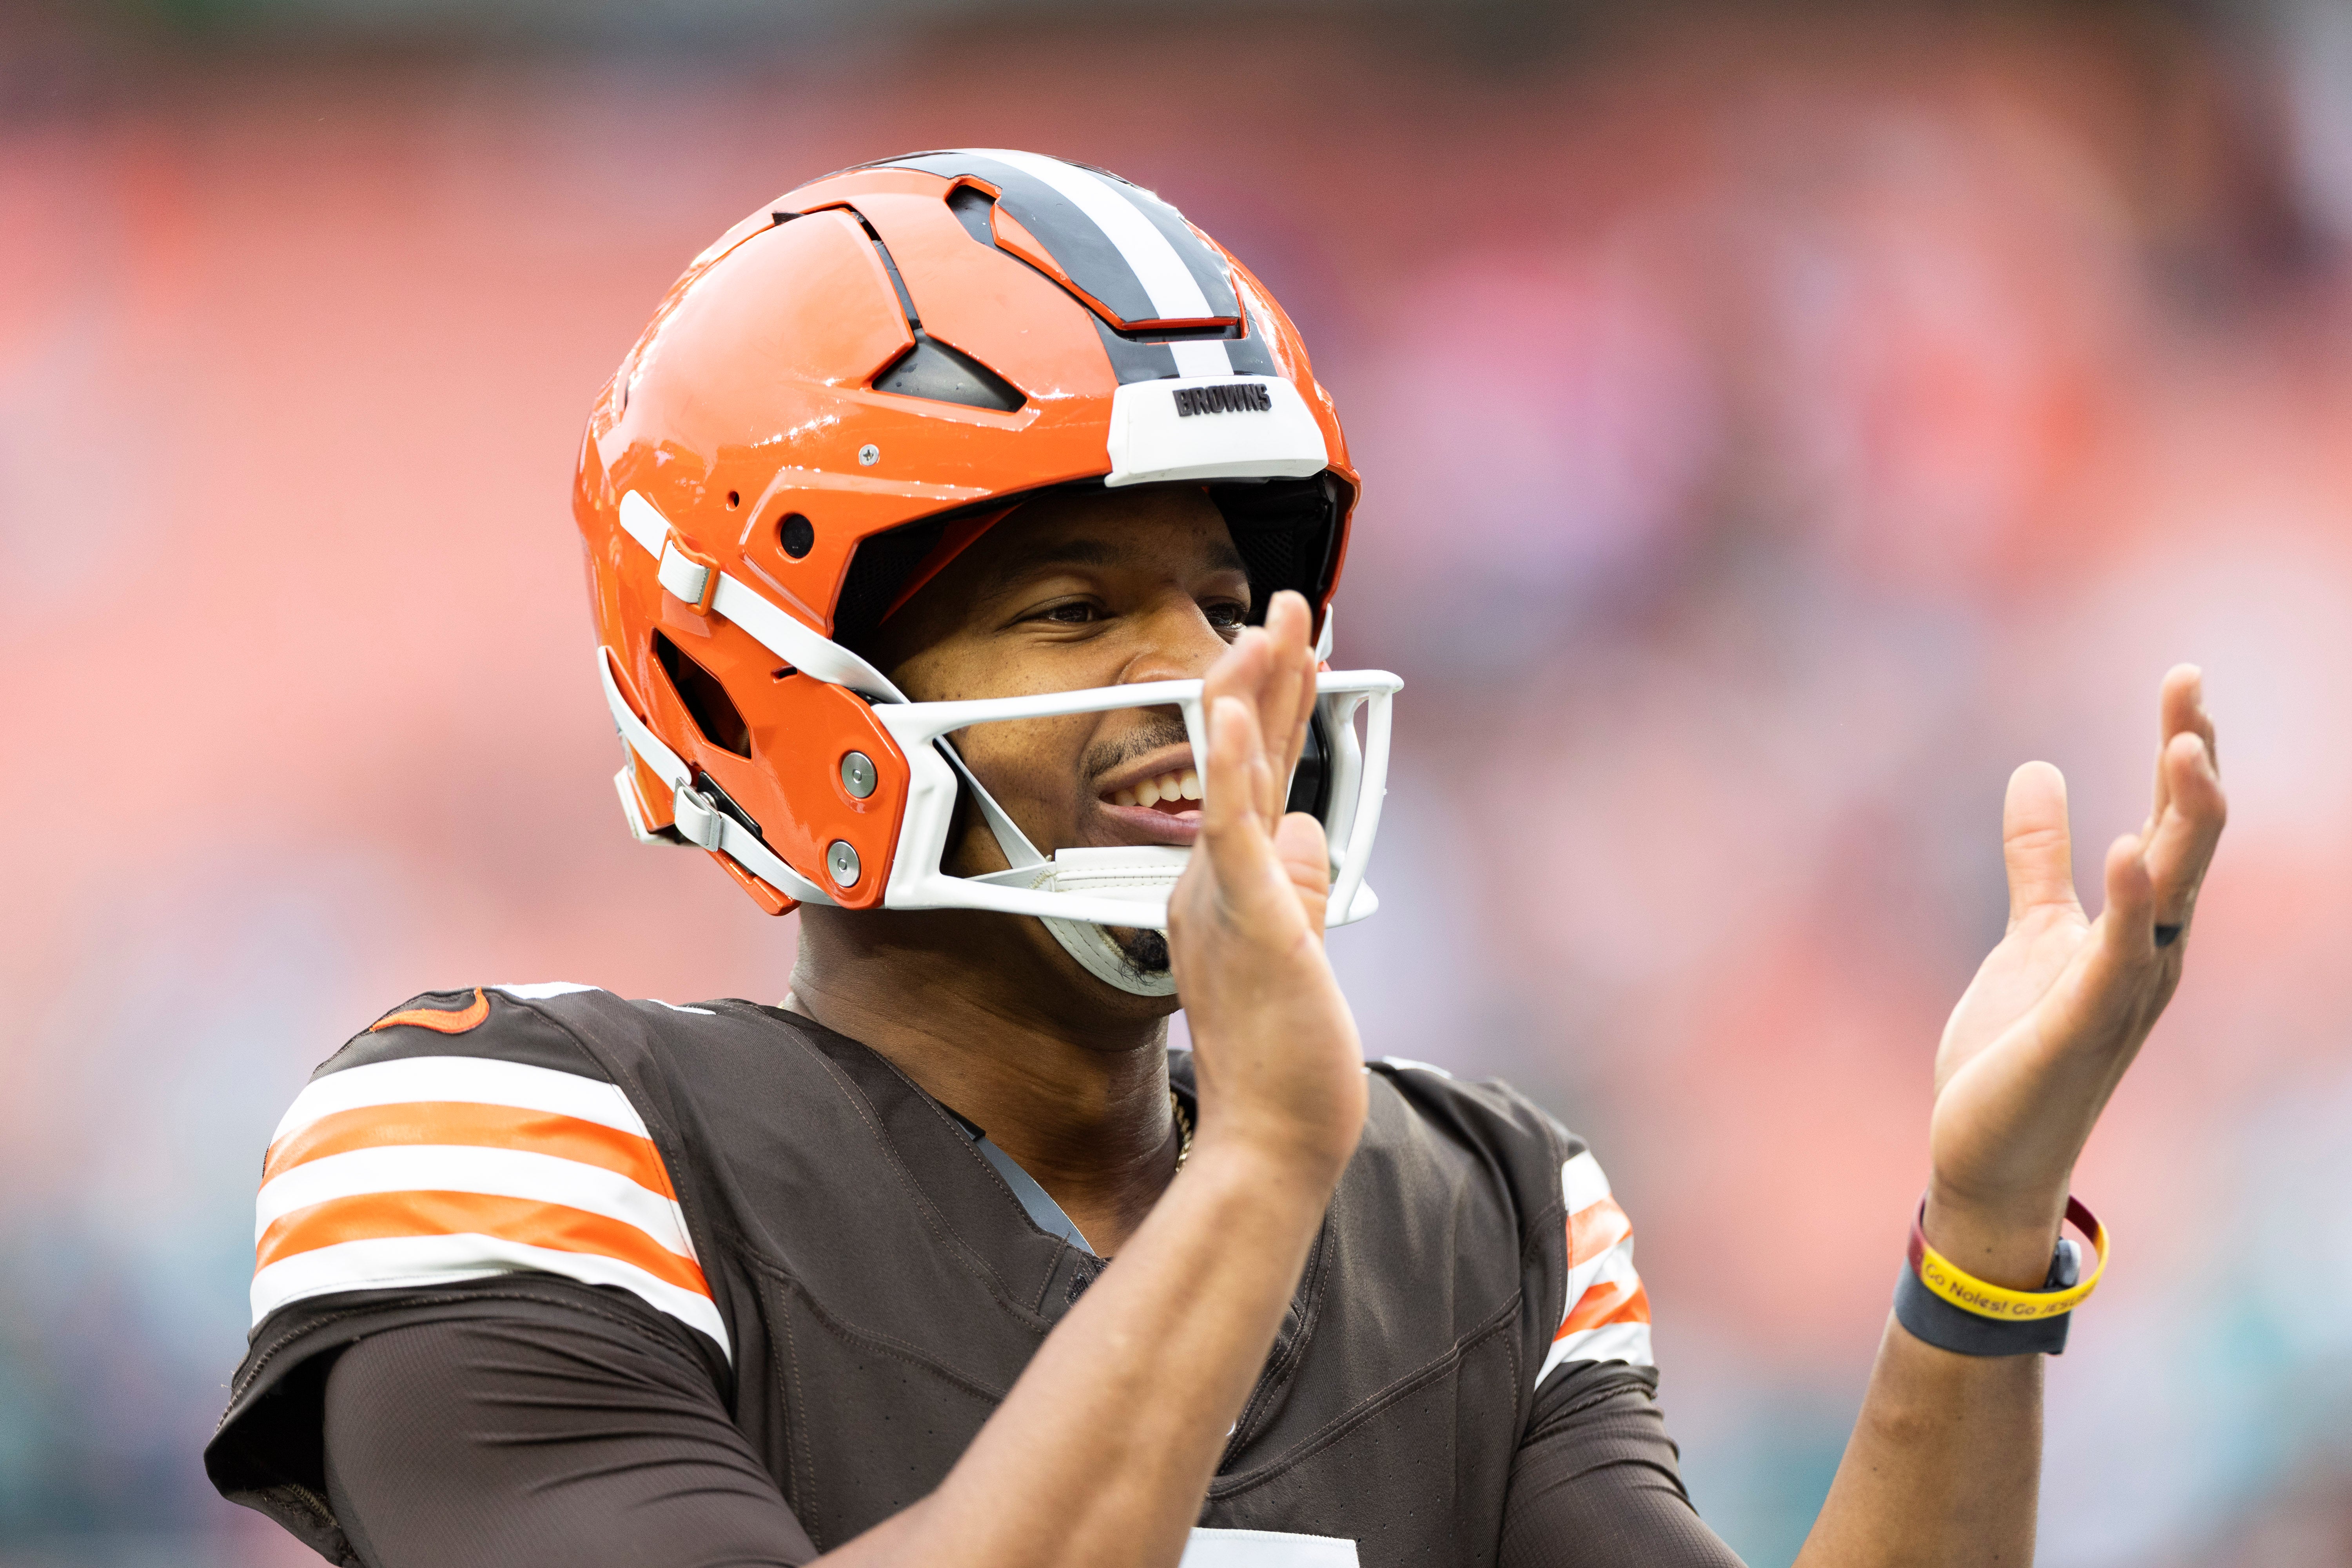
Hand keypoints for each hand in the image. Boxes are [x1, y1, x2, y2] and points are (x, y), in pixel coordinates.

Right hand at [1166, 591, 1367, 1189]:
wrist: (1270, 1142)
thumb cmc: (1284, 1066)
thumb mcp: (1302, 954)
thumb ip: (1302, 887)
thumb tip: (1309, 829)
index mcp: (1225, 892)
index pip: (1257, 780)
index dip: (1276, 711)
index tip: (1294, 652)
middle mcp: (1214, 884)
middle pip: (1246, 759)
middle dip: (1268, 675)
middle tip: (1285, 604)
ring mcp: (1225, 897)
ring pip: (1233, 775)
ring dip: (1249, 693)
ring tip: (1263, 626)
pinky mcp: (1246, 916)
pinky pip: (1229, 826)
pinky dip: (1228, 763)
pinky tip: (1232, 707)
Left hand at [1924, 665, 2226, 1285]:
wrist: (1989, 1149)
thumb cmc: (2017, 1047)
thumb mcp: (2032, 931)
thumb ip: (2039, 858)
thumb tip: (2040, 770)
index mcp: (2140, 927)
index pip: (2174, 823)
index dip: (2183, 752)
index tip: (2186, 680)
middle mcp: (2151, 954)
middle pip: (2189, 842)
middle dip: (2194, 765)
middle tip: (2191, 685)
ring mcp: (2124, 992)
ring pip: (2173, 892)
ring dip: (2183, 820)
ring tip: (2185, 746)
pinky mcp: (2082, 1026)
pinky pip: (2116, 956)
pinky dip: (2127, 903)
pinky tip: (2128, 849)